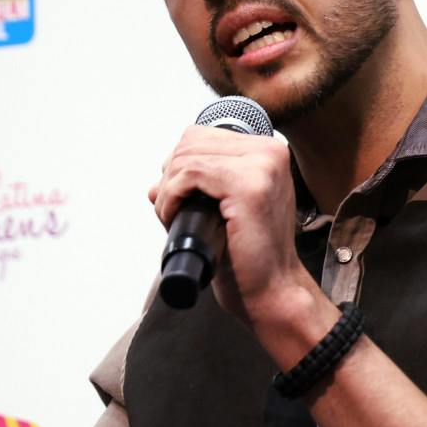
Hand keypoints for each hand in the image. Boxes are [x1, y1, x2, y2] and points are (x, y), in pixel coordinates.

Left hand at [148, 125, 319, 333]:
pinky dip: (171, 196)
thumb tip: (155, 184)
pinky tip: (173, 218)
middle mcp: (270, 152)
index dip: (179, 165)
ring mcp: (263, 166)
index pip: (203, 135)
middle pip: (191, 140)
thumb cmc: (250, 257)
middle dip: (170, 175)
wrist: (272, 290)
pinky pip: (190, 173)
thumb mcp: (226, 210)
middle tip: (172, 210)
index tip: (176, 197)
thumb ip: (199, 188)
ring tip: (174, 217)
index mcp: (268, 153)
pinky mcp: (249, 185)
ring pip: (187, 155)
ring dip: (168, 188)